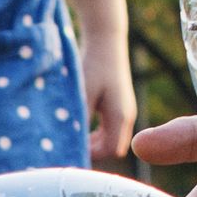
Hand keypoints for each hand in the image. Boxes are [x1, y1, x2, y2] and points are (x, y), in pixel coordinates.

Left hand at [81, 43, 138, 160]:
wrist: (105, 42)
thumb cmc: (93, 66)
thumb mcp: (83, 96)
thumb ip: (79, 121)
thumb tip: (70, 144)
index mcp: (120, 116)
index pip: (112, 151)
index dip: (92, 155)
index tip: (72, 147)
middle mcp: (127, 116)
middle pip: (114, 148)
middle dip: (94, 151)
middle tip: (72, 145)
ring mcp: (125, 111)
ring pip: (113, 139)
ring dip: (95, 142)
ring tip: (75, 136)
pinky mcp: (120, 105)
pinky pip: (111, 129)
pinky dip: (98, 133)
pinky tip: (82, 126)